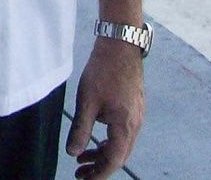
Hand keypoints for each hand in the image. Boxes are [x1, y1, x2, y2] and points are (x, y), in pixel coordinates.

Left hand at [65, 38, 144, 179]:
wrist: (120, 44)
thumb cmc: (103, 70)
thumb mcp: (87, 101)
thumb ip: (81, 129)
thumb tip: (73, 153)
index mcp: (125, 126)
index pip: (113, 161)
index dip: (98, 174)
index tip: (83, 179)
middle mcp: (135, 125)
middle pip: (119, 157)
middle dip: (99, 168)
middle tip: (79, 173)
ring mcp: (137, 116)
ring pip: (121, 145)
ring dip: (103, 154)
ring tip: (82, 157)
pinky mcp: (134, 107)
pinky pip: (123, 133)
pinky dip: (109, 141)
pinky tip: (95, 138)